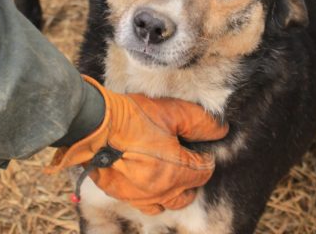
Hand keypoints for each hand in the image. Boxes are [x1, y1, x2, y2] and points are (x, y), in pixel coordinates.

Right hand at [45, 76, 228, 213]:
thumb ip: (201, 122)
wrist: (94, 127)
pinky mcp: (121, 195)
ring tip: (171, 176)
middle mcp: (161, 192)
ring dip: (173, 193)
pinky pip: (143, 203)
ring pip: (166, 204)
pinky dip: (151, 195)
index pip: (204, 172)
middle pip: (187, 195)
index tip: (201, 147)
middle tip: (188, 161)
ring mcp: (140, 197)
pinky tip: (148, 179)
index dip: (206, 158)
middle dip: (193, 179)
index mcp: (177, 173)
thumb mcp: (173, 112)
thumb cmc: (133, 118)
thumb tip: (221, 130)